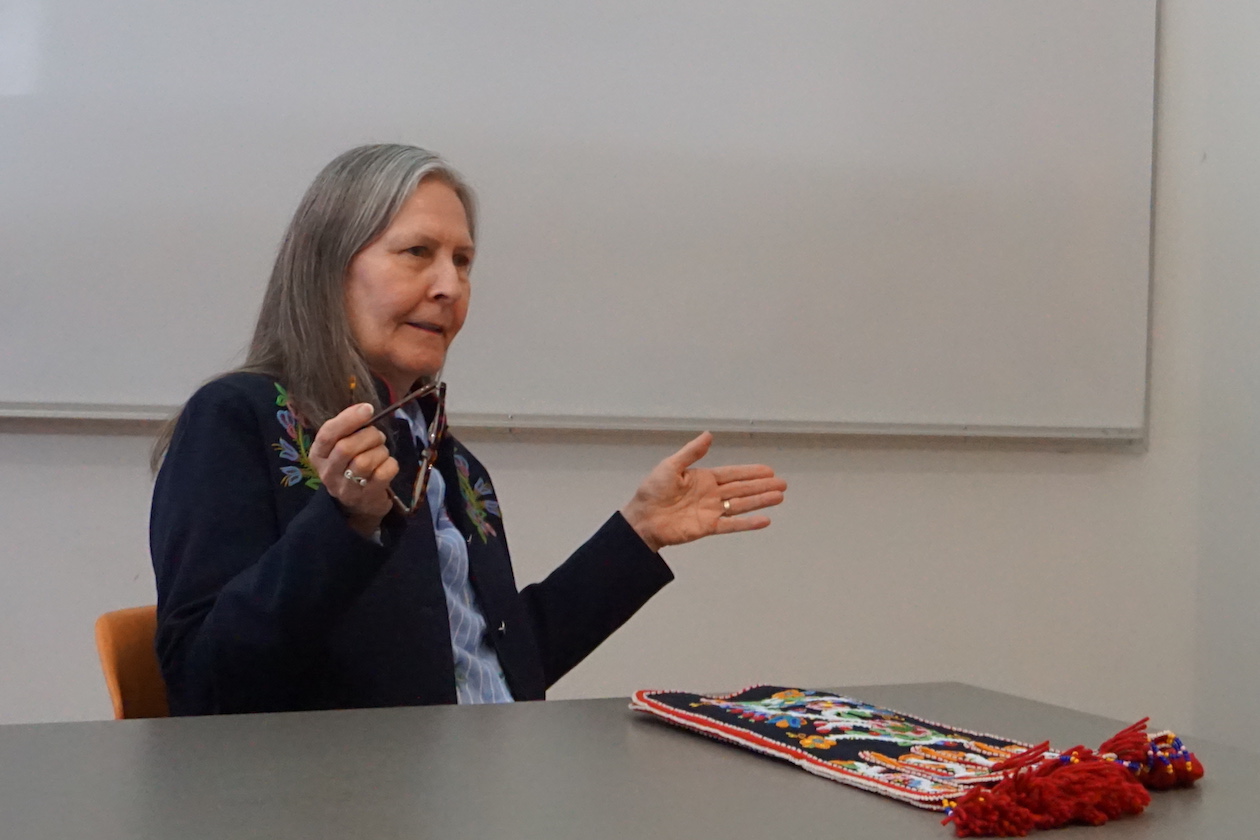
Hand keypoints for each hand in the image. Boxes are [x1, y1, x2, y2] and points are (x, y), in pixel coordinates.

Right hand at [308, 403, 399, 537]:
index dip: (348, 419)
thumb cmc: (350, 466)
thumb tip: (365, 410)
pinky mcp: (367, 497)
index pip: (327, 434)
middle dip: (369, 436)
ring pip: (365, 461)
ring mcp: (347, 488)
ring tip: (381, 451)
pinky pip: (383, 473)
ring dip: (380, 450)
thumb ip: (347, 430)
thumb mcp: (340, 448)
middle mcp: (328, 473)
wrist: (357, 504)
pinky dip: (390, 464)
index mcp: (318, 455)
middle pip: (346, 448)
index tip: (367, 409)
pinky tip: (387, 464)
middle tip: (378, 436)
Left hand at [620, 432, 786, 552]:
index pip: (733, 474)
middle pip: (742, 489)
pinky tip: (764, 520)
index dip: (751, 472)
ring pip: (741, 505)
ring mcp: (711, 512)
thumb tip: (709, 435)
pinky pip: (731, 525)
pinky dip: (748, 523)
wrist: (642, 519)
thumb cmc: (651, 492)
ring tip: (779, 497)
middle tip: (782, 483)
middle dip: (762, 486)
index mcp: (703, 479)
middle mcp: (711, 495)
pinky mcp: (707, 527)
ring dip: (760, 501)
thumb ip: (692, 453)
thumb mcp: (670, 466)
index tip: (768, 470)